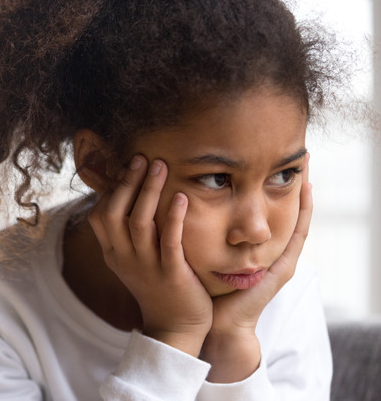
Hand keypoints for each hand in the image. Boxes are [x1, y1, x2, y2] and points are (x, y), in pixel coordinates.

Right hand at [88, 156, 212, 356]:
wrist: (176, 328)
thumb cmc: (158, 287)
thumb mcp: (133, 261)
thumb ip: (128, 234)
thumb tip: (128, 196)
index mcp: (113, 254)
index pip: (99, 215)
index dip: (111, 189)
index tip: (127, 169)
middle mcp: (125, 259)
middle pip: (114, 214)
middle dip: (127, 183)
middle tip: (142, 158)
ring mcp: (147, 267)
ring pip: (139, 223)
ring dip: (148, 191)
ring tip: (160, 165)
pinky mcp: (172, 275)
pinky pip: (170, 241)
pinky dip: (174, 217)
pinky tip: (182, 197)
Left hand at [202, 154, 312, 381]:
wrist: (209, 325)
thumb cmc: (198, 288)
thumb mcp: (195, 249)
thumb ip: (190, 227)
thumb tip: (170, 195)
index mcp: (247, 246)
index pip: (260, 209)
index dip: (264, 184)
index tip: (264, 156)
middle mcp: (266, 251)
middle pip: (281, 211)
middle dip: (286, 183)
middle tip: (295, 153)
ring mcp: (276, 260)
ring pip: (296, 219)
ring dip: (302, 192)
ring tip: (306, 164)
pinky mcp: (280, 271)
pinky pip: (298, 237)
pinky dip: (305, 213)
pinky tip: (307, 192)